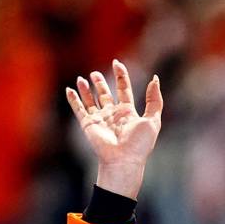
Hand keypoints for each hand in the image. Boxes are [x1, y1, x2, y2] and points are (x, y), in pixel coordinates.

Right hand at [66, 60, 162, 198]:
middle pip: (105, 94)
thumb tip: (155, 79)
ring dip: (86, 90)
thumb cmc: (140, 144)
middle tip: (95, 73)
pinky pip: (79, 109)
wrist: (123, 160)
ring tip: (82, 78)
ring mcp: (100, 119)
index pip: (123, 89)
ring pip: (91, 100)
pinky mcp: (88, 124)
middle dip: (100, 83)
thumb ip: (154, 100)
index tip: (117, 63)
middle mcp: (113, 114)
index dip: (121, 76)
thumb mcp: (153, 119)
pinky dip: (73, 100)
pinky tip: (69, 90)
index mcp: (128, 112)